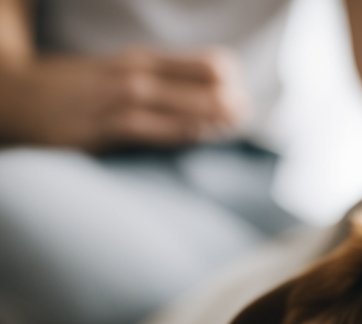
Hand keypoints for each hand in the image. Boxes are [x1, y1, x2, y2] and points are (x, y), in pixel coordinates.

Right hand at [0, 47, 248, 150]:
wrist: (16, 96)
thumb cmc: (78, 91)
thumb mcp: (121, 76)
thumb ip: (163, 87)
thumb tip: (212, 105)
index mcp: (141, 61)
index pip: (201, 61)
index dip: (226, 76)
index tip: (242, 91)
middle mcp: (132, 74)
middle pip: (194, 80)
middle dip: (224, 95)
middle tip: (248, 109)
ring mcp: (115, 99)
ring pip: (173, 102)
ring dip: (207, 112)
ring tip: (235, 119)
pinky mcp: (100, 126)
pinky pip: (146, 128)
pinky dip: (175, 130)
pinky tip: (198, 134)